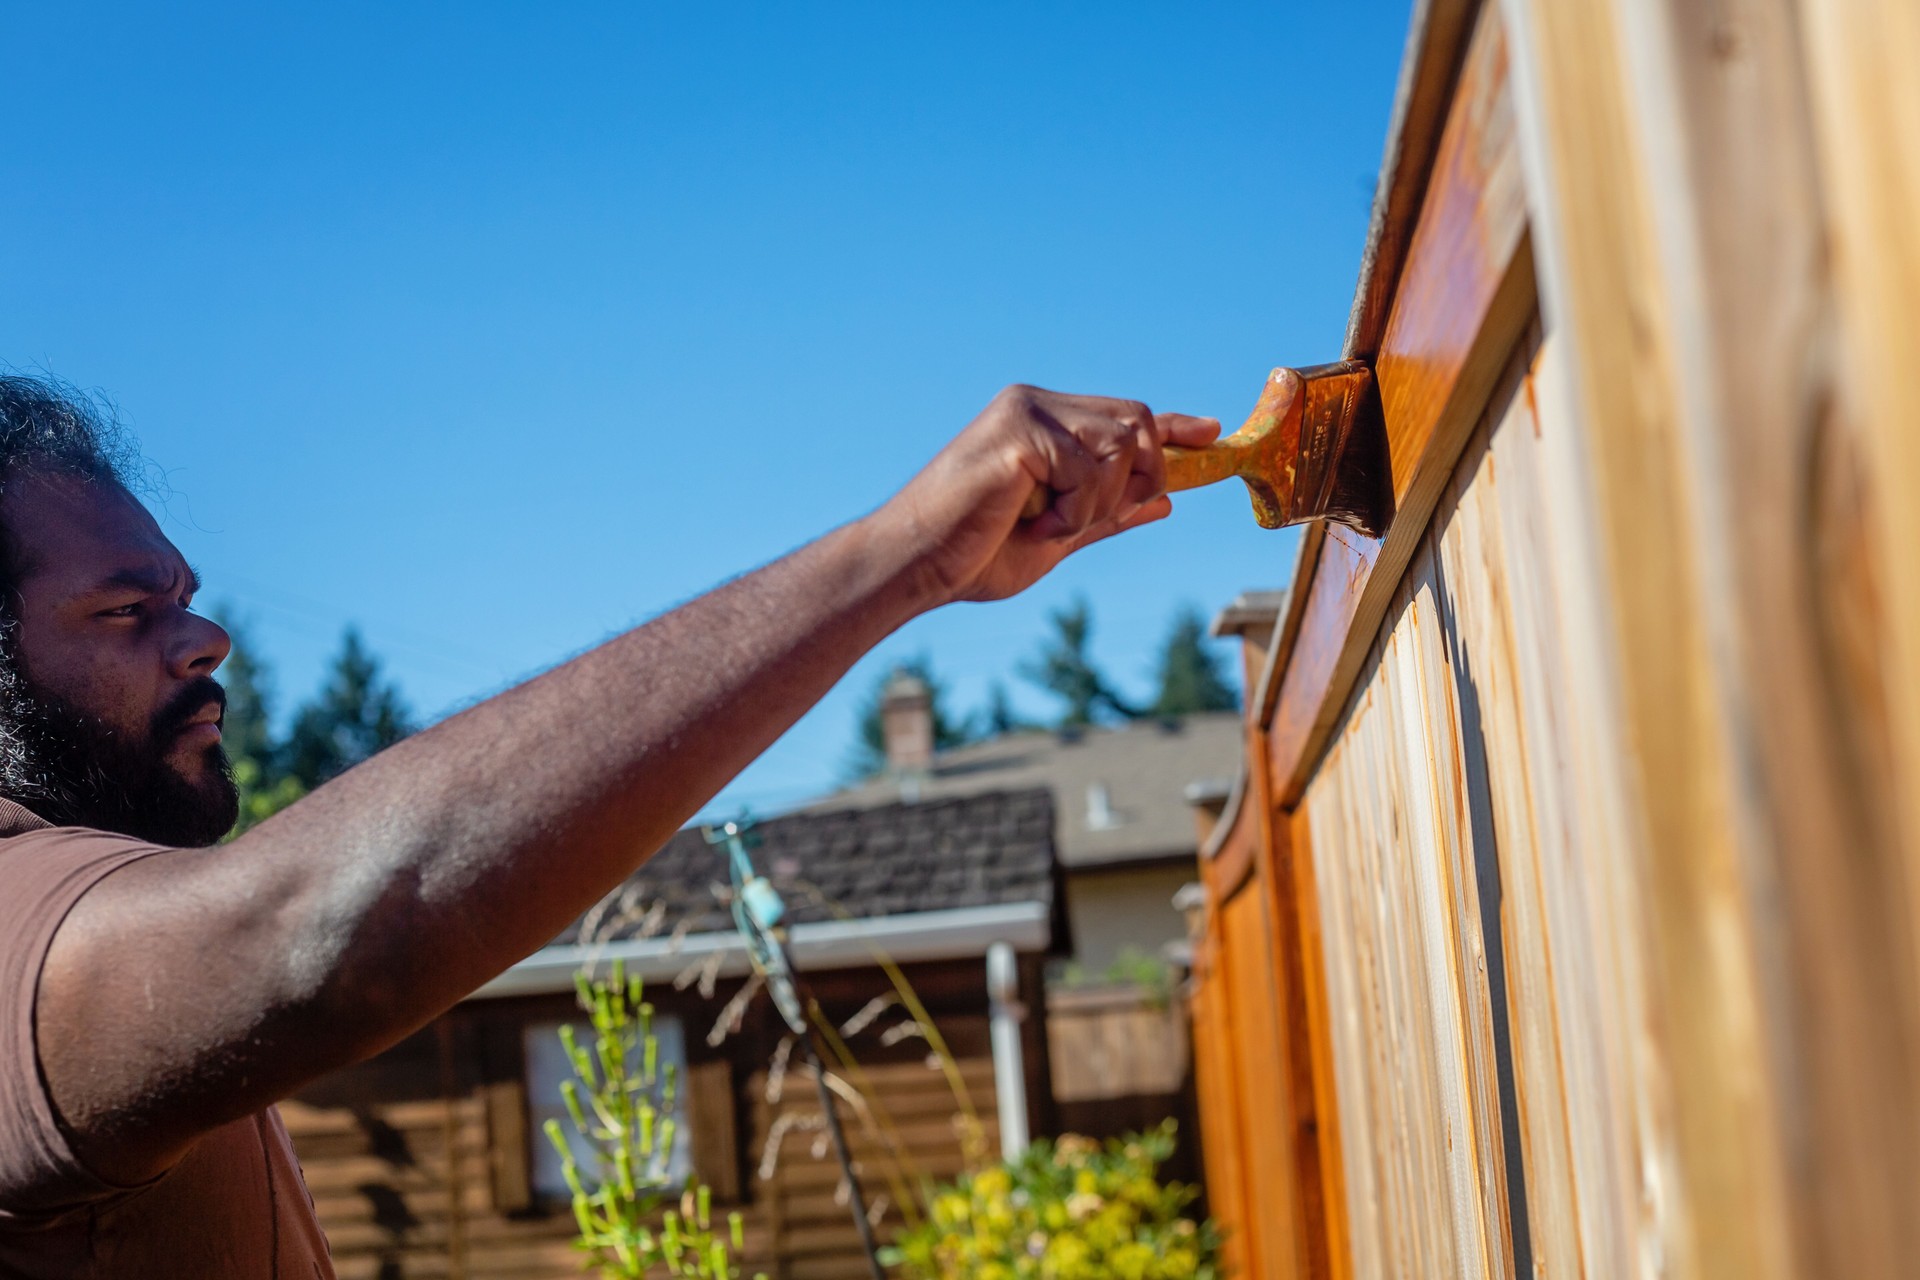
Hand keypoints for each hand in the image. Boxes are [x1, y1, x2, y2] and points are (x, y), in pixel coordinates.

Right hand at [876, 384, 1221, 604]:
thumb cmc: (971, 555)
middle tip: (1087, 521)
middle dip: (1138, 478)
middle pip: (1136, 421)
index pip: (1123, 414)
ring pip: (1119, 445)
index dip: (1172, 426)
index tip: (1211, 431)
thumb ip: (1106, 514)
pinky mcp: (1018, 430)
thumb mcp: (1057, 536)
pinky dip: (1073, 511)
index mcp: (1042, 421)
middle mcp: (1036, 403)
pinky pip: (1087, 468)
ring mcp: (1025, 410)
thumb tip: (1163, 501)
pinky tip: (1034, 524)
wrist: (915, 566)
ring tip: (1046, 525)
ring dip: (1097, 503)